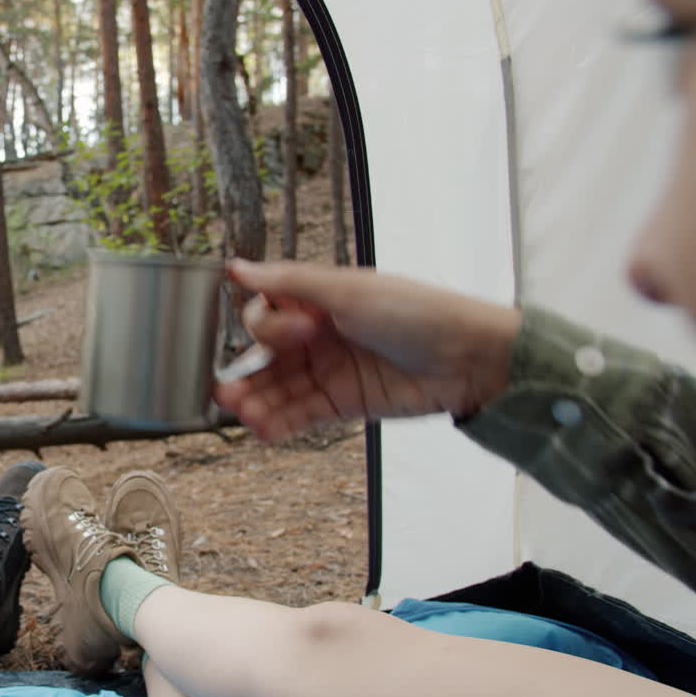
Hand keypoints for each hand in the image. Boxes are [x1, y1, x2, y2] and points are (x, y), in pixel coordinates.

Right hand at [213, 260, 520, 442]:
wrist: (469, 358)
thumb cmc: (419, 312)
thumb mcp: (348, 289)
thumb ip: (288, 282)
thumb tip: (237, 267)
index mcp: (316, 300)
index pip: (267, 315)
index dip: (271, 326)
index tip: (300, 330)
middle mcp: (318, 335)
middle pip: (266, 357)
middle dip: (246, 375)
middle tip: (227, 392)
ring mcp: (330, 371)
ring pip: (279, 389)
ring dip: (257, 402)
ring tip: (243, 414)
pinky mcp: (344, 403)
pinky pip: (302, 415)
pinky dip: (281, 423)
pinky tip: (263, 429)